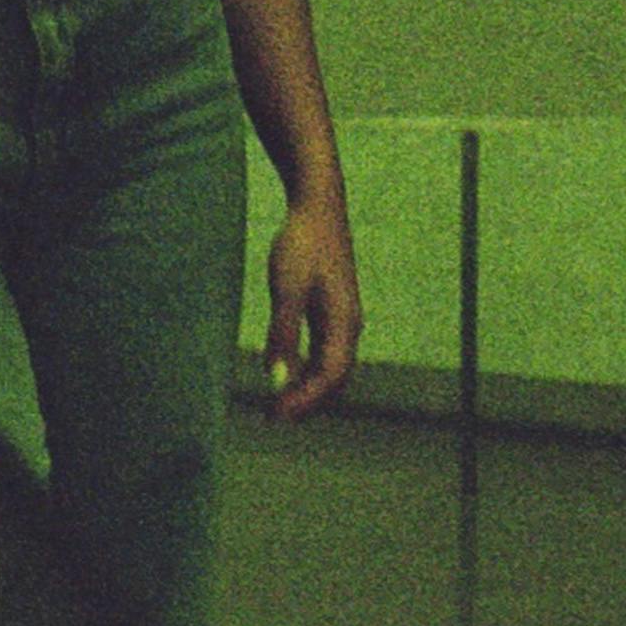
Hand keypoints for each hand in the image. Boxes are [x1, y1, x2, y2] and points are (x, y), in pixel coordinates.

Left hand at [264, 193, 362, 423]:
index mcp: (344, 322)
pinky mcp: (333, 311)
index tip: (279, 415)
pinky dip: (308, 370)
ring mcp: (344, 319)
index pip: (330, 376)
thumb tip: (275, 376)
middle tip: (275, 419)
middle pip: (335, 379)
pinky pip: (325, 353)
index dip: (305, 400)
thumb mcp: (287, 288)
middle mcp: (350, 326)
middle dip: (308, 402)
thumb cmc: (302, 244)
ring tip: (279, 404)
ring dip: (308, 389)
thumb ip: (283, 332)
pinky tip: (286, 374)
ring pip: (331, 369)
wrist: (318, 207)